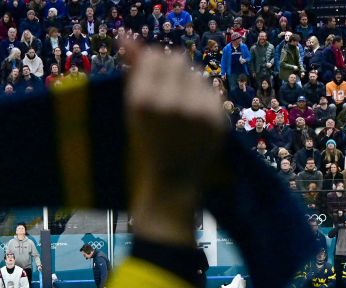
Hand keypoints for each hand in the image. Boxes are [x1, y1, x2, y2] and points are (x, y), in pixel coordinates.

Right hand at [125, 43, 225, 246]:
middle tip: (162, 91)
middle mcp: (172, 102)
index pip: (153, 57)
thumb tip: (128, 39)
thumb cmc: (139, 155)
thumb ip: (132, 75)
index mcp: (142, 102)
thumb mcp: (128, 116)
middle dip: (168, 70)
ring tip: (176, 108)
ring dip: (185, 83)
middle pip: (176, 59)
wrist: (169, 190)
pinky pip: (210, 91)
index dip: (149, 62)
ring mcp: (198, 111)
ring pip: (195, 73)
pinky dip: (199, 98)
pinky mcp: (218, 118)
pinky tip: (190, 118)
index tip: (145, 74)